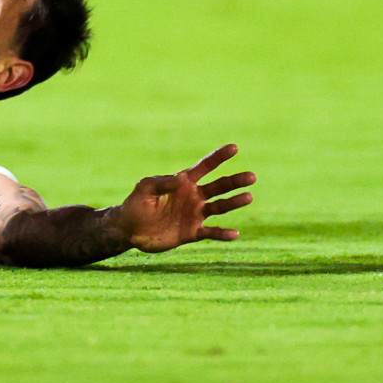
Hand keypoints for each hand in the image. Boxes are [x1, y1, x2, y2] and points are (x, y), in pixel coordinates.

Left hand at [113, 144, 254, 253]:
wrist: (131, 229)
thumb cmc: (137, 204)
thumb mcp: (145, 188)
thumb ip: (163, 182)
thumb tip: (182, 178)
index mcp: (183, 182)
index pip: (205, 167)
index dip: (219, 157)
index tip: (234, 148)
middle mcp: (193, 197)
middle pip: (218, 186)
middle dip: (234, 181)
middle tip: (252, 176)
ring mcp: (194, 214)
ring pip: (219, 207)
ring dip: (234, 202)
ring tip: (249, 197)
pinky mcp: (192, 232)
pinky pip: (211, 232)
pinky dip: (223, 234)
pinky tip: (235, 233)